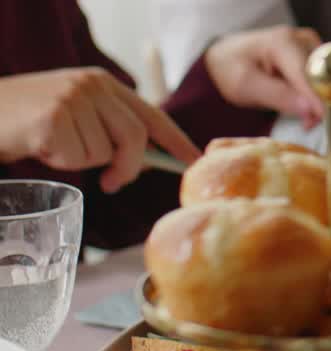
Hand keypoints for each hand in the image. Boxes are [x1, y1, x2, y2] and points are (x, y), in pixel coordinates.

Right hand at [0, 68, 199, 192]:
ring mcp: (72, 99)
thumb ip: (111, 129)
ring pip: (104, 152)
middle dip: (128, 167)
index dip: (177, 140)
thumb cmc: (31, 119)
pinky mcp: (53, 118)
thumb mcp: (77, 115)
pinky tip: (41, 146)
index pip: (152, 114)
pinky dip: (61, 162)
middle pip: (136, 137)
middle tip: (111, 183)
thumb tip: (145, 162)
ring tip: (55, 144)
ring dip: (82, 161)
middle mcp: (92, 86)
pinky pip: (77, 159)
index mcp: (103, 84)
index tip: (195, 161)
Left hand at [205, 26, 324, 127]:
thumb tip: (309, 110)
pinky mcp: (313, 54)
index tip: (324, 118)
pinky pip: (324, 79)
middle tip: (307, 124)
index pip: (307, 74)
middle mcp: (300, 39)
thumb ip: (277, 96)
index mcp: (281, 42)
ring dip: (317, 102)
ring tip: (303, 118)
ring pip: (326, 79)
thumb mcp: (245, 86)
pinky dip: (315, 96)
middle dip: (318, 103)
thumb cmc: (232, 69)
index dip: (318, 97)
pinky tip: (302, 105)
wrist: (228, 57)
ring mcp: (309, 45)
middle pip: (321, 76)